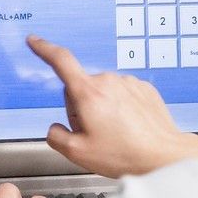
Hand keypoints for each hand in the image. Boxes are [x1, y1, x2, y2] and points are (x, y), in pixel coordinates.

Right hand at [30, 35, 196, 176]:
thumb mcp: (78, 153)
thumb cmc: (124, 154)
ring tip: (116, 134)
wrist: (163, 156)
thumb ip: (56, 136)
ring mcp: (128, 83)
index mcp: (88, 93)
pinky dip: (121, 109)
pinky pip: (122, 95)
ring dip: (102, 109)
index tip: (34, 41)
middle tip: (94, 134)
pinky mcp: (143, 89)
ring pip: (102, 92)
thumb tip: (55, 128)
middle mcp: (108, 82)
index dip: (44, 49)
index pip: (61, 61)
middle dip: (81, 108)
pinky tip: (128, 128)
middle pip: (81, 88)